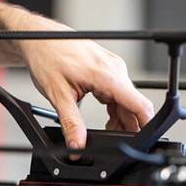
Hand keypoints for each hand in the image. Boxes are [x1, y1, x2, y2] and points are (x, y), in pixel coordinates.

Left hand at [15, 16, 154, 150]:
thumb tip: (77, 146)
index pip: (139, 103)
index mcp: (106, 74)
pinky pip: (120, 93)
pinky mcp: (110, 69)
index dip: (147, 124)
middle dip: (128, 126)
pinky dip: (115, 108)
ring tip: (106, 129)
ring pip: (127, 101)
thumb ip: (71, 124)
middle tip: (111, 139)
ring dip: (120, 118)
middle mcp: (115, 69)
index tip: (145, 140)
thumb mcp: (57, 96)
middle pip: (134, 105)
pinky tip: (107, 116)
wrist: (39, 39)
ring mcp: (114, 68)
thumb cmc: (47, 58)